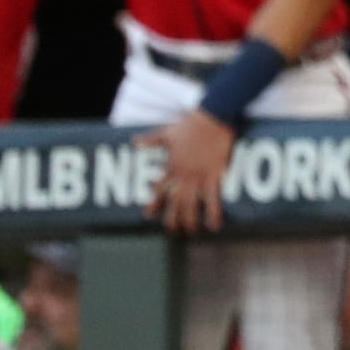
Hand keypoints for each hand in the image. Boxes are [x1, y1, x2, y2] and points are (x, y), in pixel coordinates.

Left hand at [143, 109, 235, 230]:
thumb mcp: (167, 133)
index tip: (149, 215)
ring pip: (191, 204)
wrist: (212, 119)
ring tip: (190, 230)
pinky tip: (215, 225)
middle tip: (173, 230)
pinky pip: (213, 199)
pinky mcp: (215, 175)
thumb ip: (151, 140)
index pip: (159, 189)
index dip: (154, 203)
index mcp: (172, 166)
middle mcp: (183, 175)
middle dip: (173, 218)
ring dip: (190, 219)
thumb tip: (134, 141)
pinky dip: (213, 213)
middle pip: (175, 202)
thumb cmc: (190, 125)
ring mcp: (199, 176)